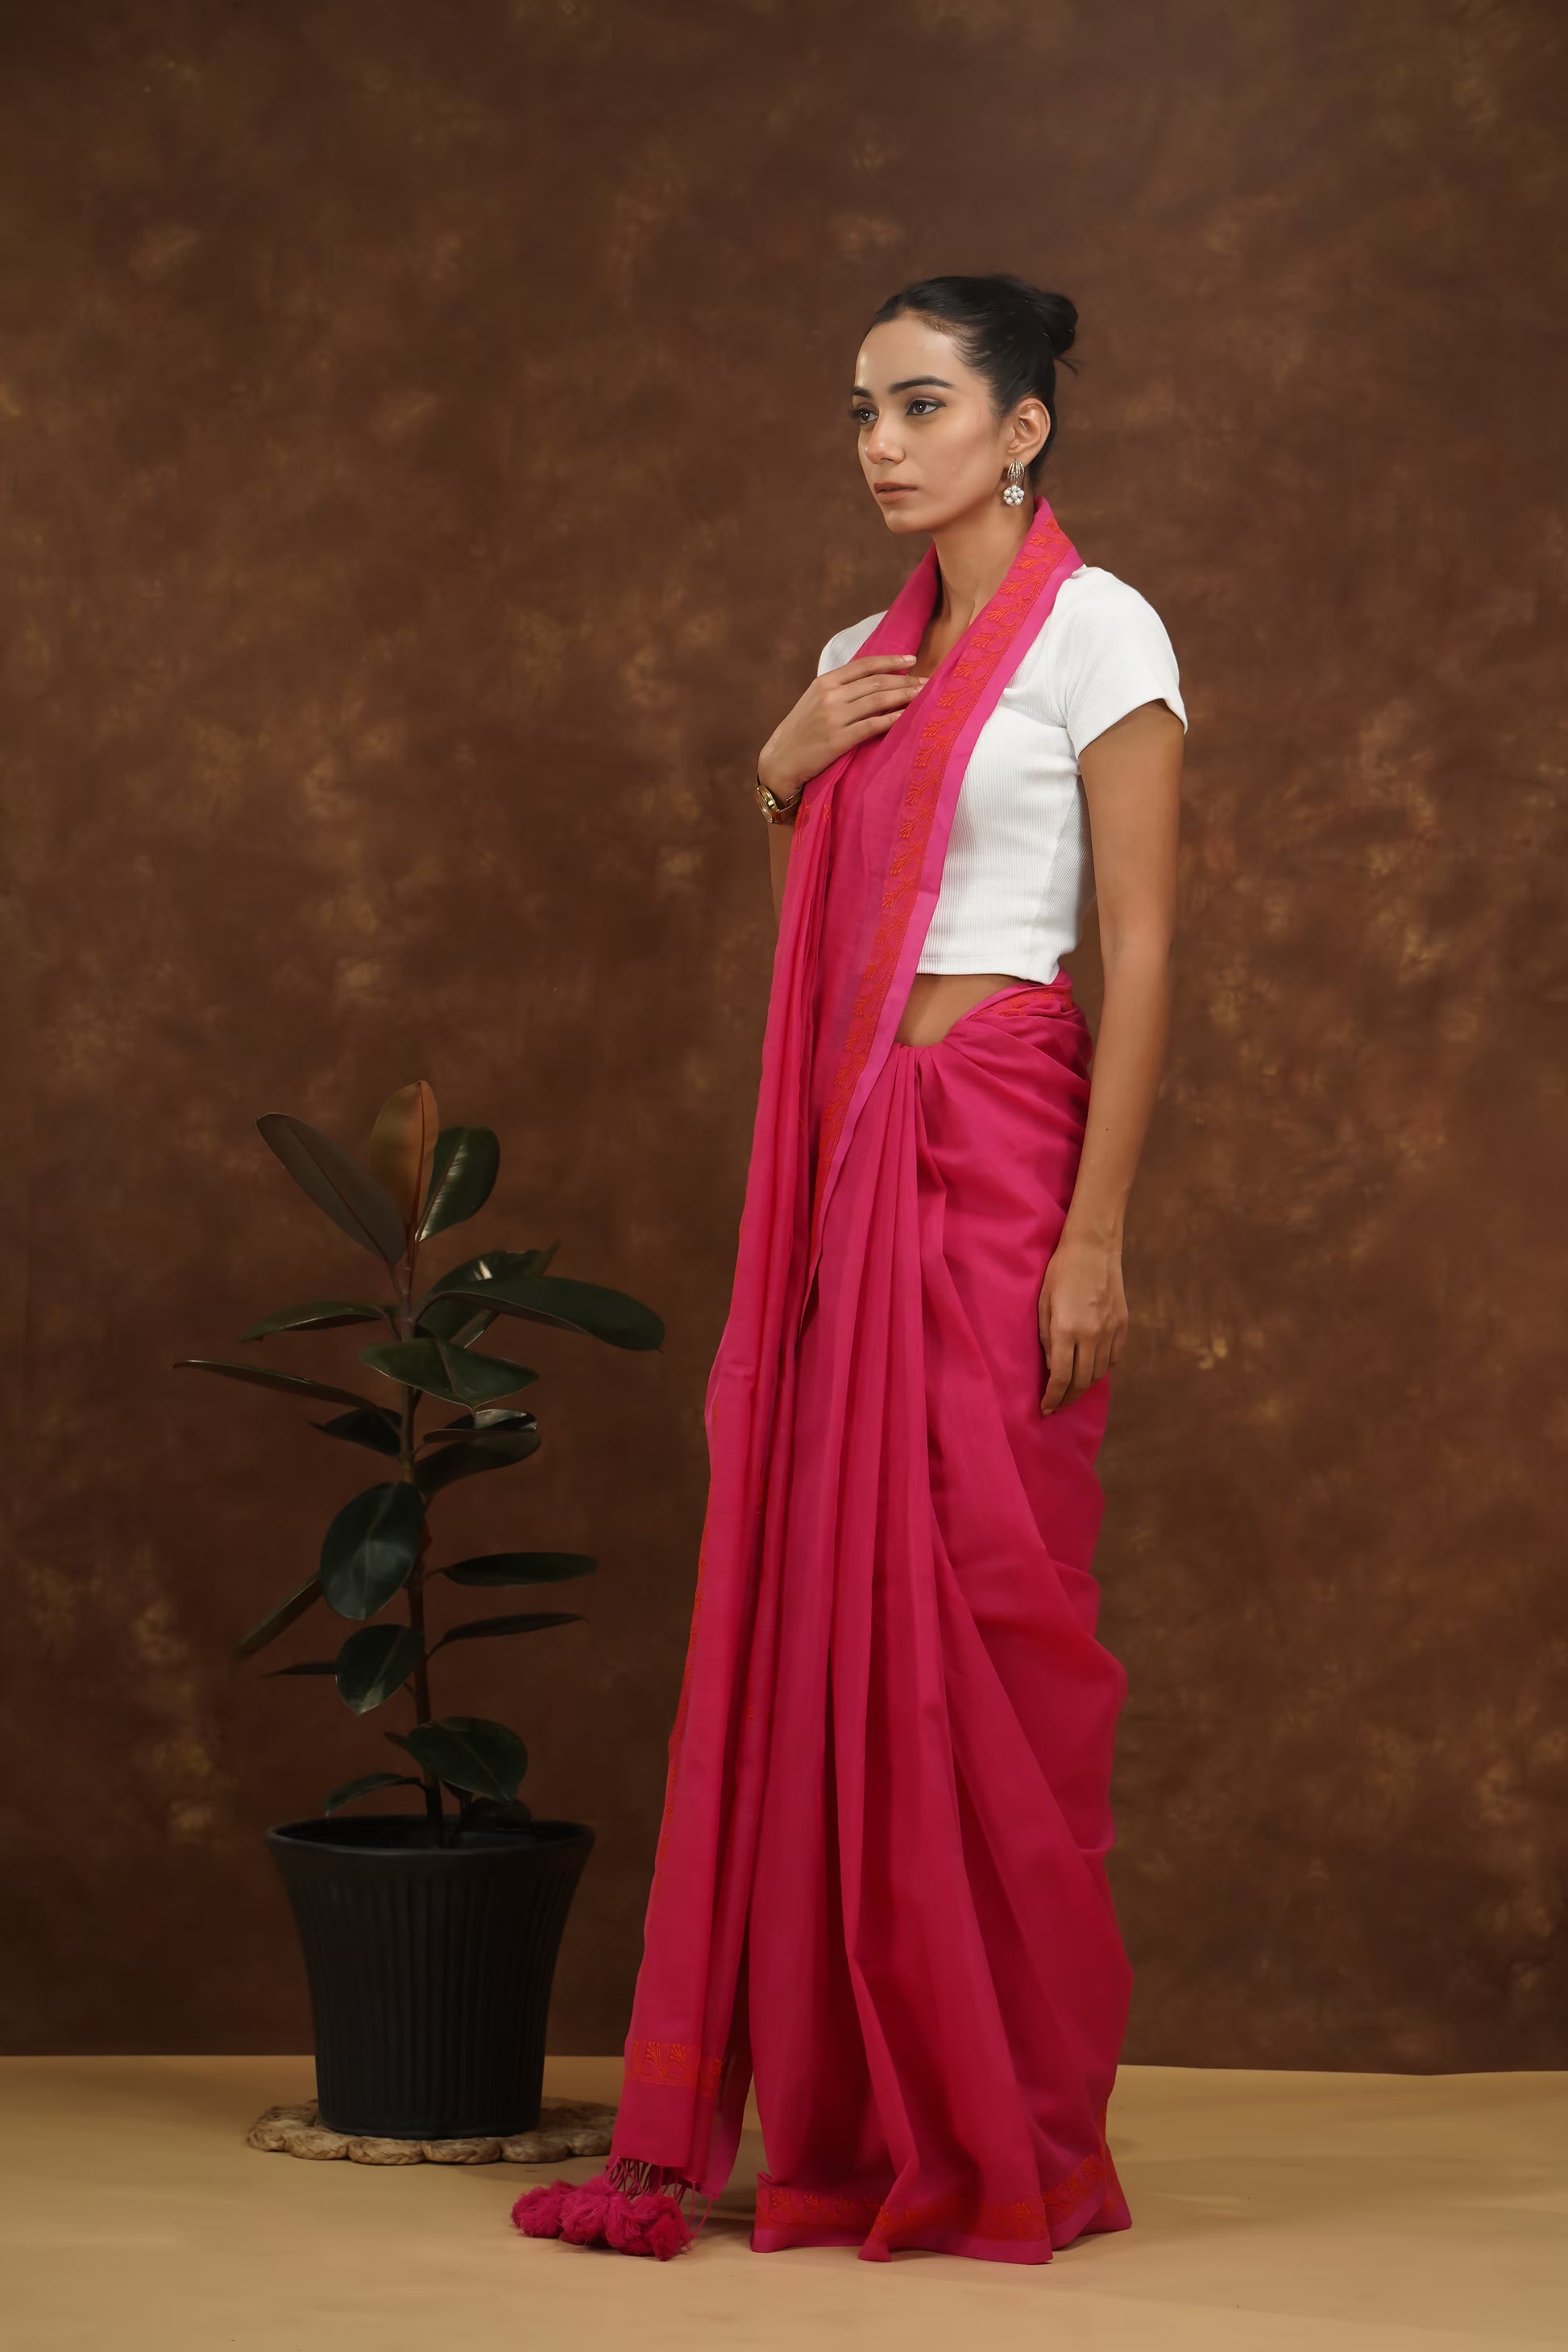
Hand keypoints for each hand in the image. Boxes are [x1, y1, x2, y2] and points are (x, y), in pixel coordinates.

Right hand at [757, 652, 924, 799]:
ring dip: (904, 697)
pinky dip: (893, 719)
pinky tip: (908, 716)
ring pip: (878, 700)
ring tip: (923, 697)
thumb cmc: (801, 732)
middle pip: (876, 682)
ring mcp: (834, 717)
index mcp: (825, 682)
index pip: (864, 665)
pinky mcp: (839, 740)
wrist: (781, 760)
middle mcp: (830, 695)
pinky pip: (872, 725)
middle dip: (905, 681)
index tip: (912, 660)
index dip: (891, 661)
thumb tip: (871, 681)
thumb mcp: (814, 701)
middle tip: (927, 682)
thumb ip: (839, 689)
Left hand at [1038, 1233, 1126, 1413]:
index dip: (1053, 1398)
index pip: (1060, 1377)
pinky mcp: (1122, 1325)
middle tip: (1057, 1406)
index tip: (1046, 1409)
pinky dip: (1103, 1369)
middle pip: (1081, 1381)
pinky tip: (1092, 1370)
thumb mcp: (1043, 1304)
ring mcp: (1110, 1331)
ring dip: (1084, 1387)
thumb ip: (1047, 1339)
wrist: (1093, 1248)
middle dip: (1067, 1398)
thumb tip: (1052, 1368)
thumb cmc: (1060, 1272)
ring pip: (1099, 1373)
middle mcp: (1091, 1335)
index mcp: (1066, 1330)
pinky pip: (1114, 1358)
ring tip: (1072, 1391)